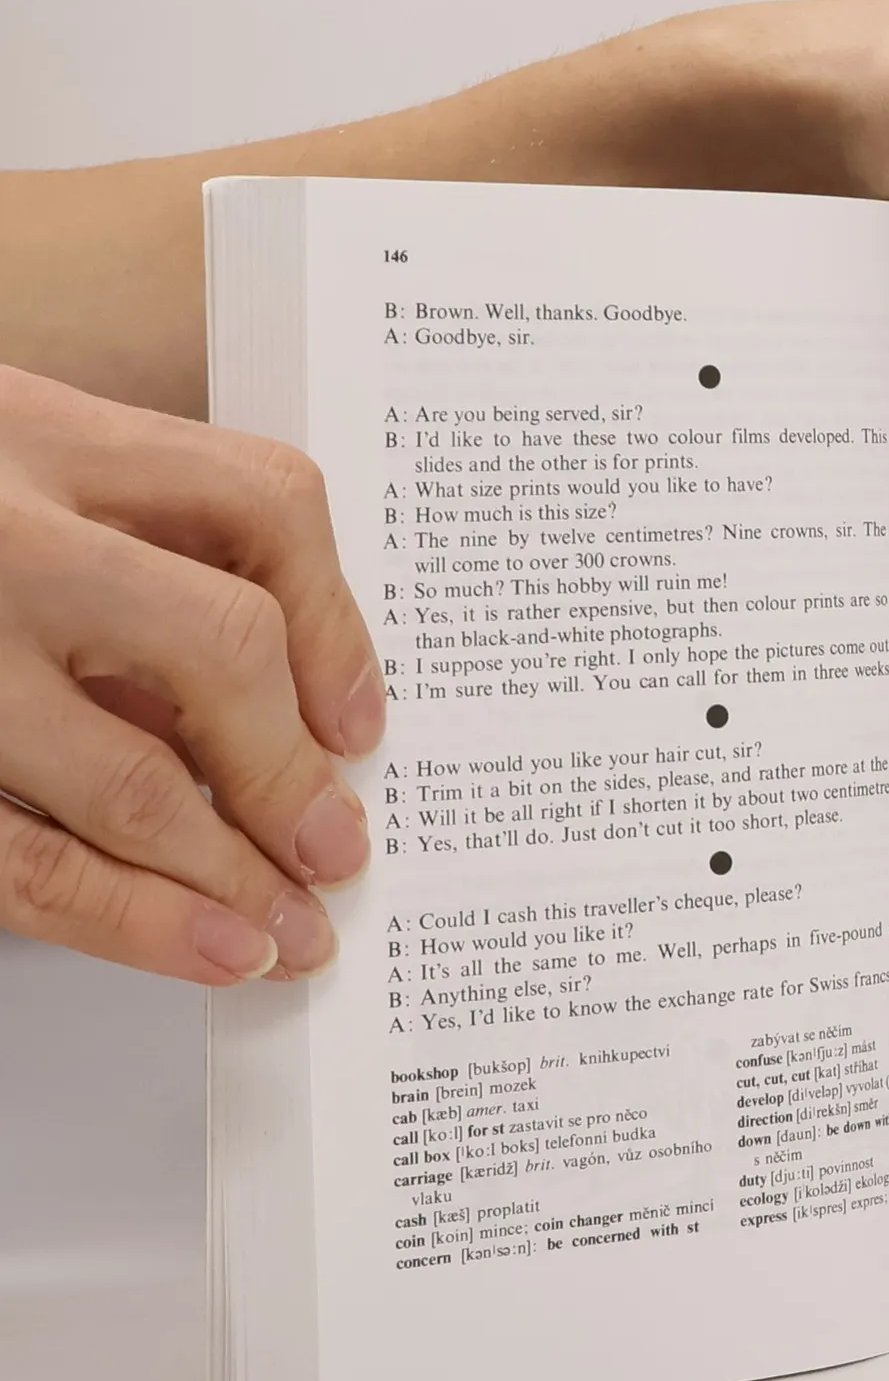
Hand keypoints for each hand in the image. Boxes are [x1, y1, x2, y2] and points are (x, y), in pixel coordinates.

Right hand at [0, 366, 382, 981]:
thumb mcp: (1, 473)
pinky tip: (203, 948)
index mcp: (36, 433)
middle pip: (221, 642)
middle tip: (334, 847)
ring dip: (233, 875)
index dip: (339, 622)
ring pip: (129, 777)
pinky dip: (130, 920)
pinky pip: (27, 855)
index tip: (360, 720)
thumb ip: (118, 554)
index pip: (259, 501)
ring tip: (288, 931)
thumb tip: (282, 722)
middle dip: (292, 769)